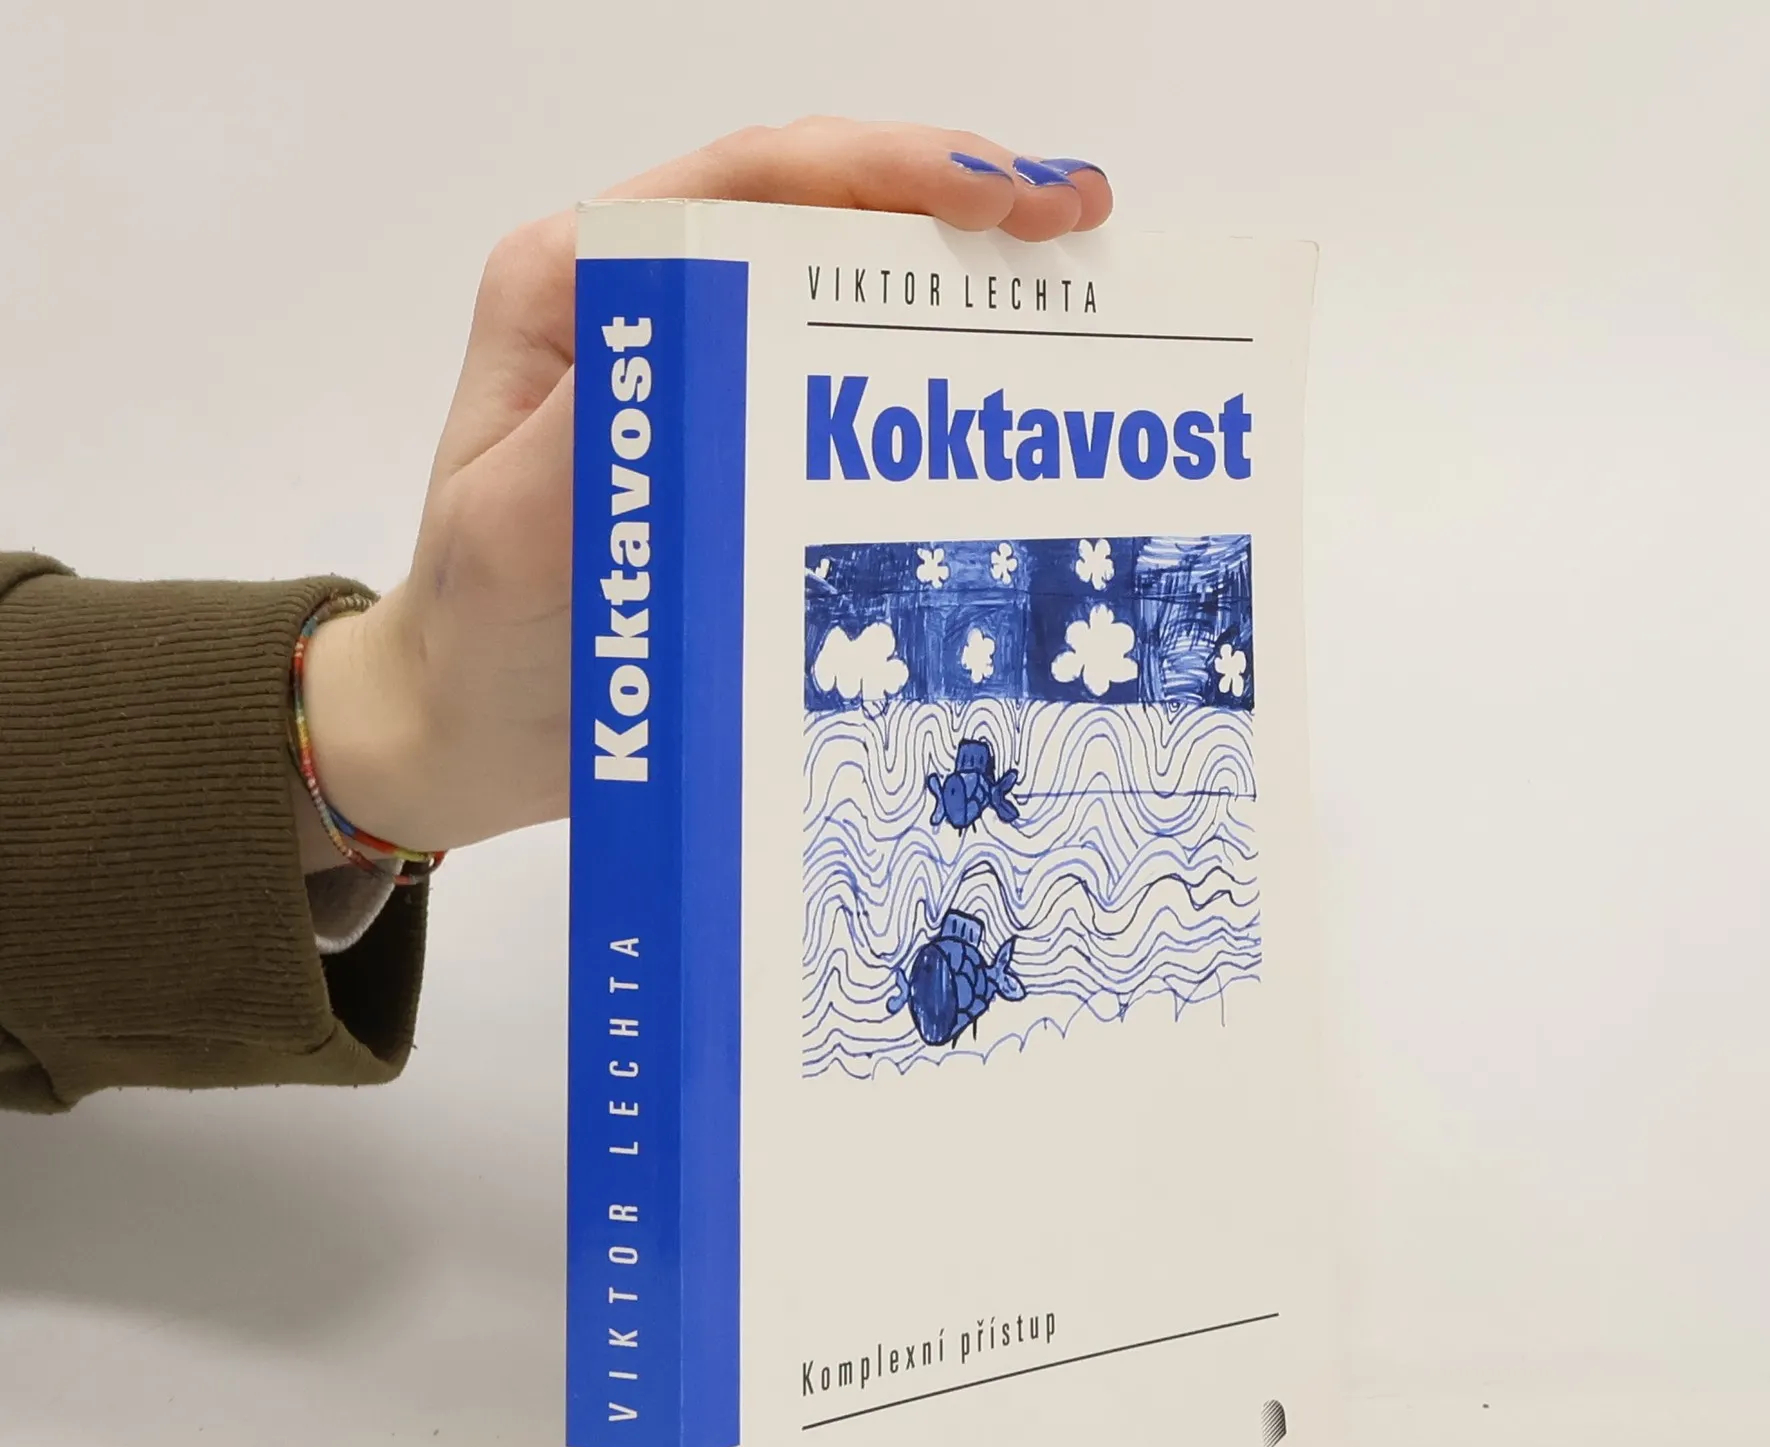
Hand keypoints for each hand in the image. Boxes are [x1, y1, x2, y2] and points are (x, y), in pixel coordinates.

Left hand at [298, 119, 1112, 857]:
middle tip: (1073, 224)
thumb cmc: (480, 633)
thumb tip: (723, 324)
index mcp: (581, 284)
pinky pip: (846, 391)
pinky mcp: (739, 446)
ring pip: (843, 290)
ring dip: (955, 279)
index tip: (1000, 199)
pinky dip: (927, 382)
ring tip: (1069, 284)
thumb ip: (611, 423)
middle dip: (951, 200)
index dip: (887, 171)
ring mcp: (699, 374)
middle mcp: (646, 306)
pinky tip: (1002, 394)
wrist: (473, 729)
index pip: (749, 183)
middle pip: (814, 213)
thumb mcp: (521, 532)